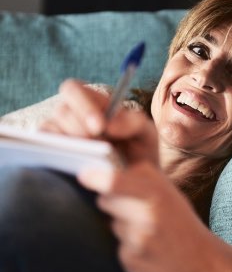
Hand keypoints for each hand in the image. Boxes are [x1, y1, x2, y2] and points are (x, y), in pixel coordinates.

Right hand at [40, 79, 158, 165]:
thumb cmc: (140, 151)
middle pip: (61, 110)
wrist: (136, 181)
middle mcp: (72, 116)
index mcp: (93, 104)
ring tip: (90, 155)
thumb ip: (134, 122)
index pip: (74, 90)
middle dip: (78, 125)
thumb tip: (108, 124)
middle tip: (95, 141)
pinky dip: (56, 153)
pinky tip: (75, 162)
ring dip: (70, 141)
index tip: (99, 127)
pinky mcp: (53, 155)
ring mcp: (60, 135)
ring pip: (50, 128)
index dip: (83, 105)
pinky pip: (44, 149)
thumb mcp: (145, 134)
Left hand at [77, 161, 214, 271]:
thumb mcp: (168, 193)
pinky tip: (148, 250)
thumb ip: (140, 181)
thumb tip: (100, 172)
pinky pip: (117, 246)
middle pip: (104, 199)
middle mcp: (148, 209)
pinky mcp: (131, 258)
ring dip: (123, 227)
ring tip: (149, 233)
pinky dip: (128, 248)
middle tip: (136, 211)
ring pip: (111, 223)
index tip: (84, 175)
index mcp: (158, 188)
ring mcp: (139, 235)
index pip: (112, 179)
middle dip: (112, 203)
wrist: (202, 265)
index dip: (96, 177)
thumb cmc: (181, 224)